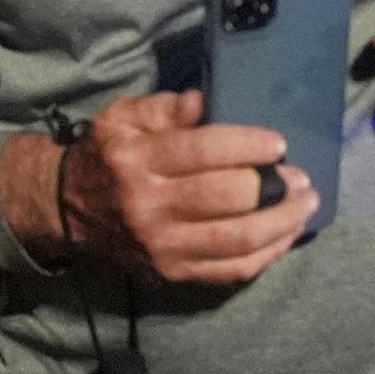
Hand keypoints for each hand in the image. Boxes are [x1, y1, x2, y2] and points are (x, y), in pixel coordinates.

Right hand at [4, 90, 316, 284]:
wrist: (69, 209)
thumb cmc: (108, 155)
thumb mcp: (122, 117)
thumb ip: (163, 107)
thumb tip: (202, 101)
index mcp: (136, 161)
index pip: (202, 151)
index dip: (248, 146)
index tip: (278, 144)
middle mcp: (149, 206)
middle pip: (227, 198)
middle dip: (273, 187)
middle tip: (298, 176)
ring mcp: (163, 246)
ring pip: (237, 239)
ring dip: (281, 222)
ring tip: (305, 204)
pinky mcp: (174, 272)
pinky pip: (232, 269)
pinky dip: (268, 254)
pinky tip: (286, 235)